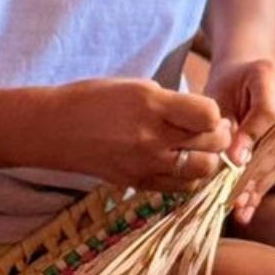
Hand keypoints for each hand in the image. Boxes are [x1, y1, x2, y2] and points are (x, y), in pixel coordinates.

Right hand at [46, 78, 231, 191]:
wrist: (55, 129)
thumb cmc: (94, 99)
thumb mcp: (136, 86)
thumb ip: (172, 102)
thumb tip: (204, 117)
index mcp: (152, 106)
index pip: (208, 115)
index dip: (214, 113)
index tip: (206, 112)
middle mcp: (151, 138)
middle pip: (210, 145)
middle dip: (219, 136)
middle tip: (212, 131)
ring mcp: (145, 165)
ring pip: (201, 172)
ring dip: (207, 160)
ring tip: (198, 150)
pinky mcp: (138, 184)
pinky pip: (180, 188)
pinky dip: (188, 178)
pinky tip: (180, 165)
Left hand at [205, 59, 274, 223]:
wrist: (248, 78)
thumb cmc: (226, 89)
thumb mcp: (215, 99)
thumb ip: (220, 125)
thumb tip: (232, 160)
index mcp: (267, 73)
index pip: (266, 111)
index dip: (250, 138)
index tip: (232, 162)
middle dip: (253, 173)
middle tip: (233, 200)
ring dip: (261, 184)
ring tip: (240, 207)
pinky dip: (269, 182)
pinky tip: (251, 201)